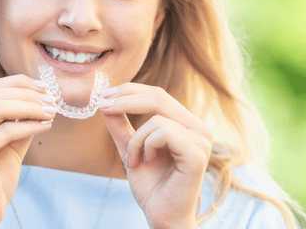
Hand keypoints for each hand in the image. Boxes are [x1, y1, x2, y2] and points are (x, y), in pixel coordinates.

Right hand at [0, 75, 56, 228]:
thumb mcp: (7, 142)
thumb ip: (18, 120)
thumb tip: (42, 98)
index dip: (19, 84)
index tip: (44, 88)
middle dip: (28, 94)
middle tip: (52, 99)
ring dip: (31, 106)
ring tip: (51, 111)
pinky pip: (6, 130)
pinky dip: (30, 125)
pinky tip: (45, 126)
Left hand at [99, 84, 212, 228]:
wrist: (161, 216)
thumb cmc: (151, 186)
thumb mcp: (130, 148)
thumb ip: (120, 125)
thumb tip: (105, 101)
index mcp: (186, 124)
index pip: (158, 95)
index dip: (131, 90)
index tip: (105, 95)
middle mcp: (199, 128)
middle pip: (159, 97)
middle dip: (126, 99)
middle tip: (103, 105)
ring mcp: (201, 140)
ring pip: (157, 118)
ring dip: (136, 139)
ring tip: (133, 160)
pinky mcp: (197, 154)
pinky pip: (164, 132)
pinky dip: (146, 146)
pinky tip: (146, 162)